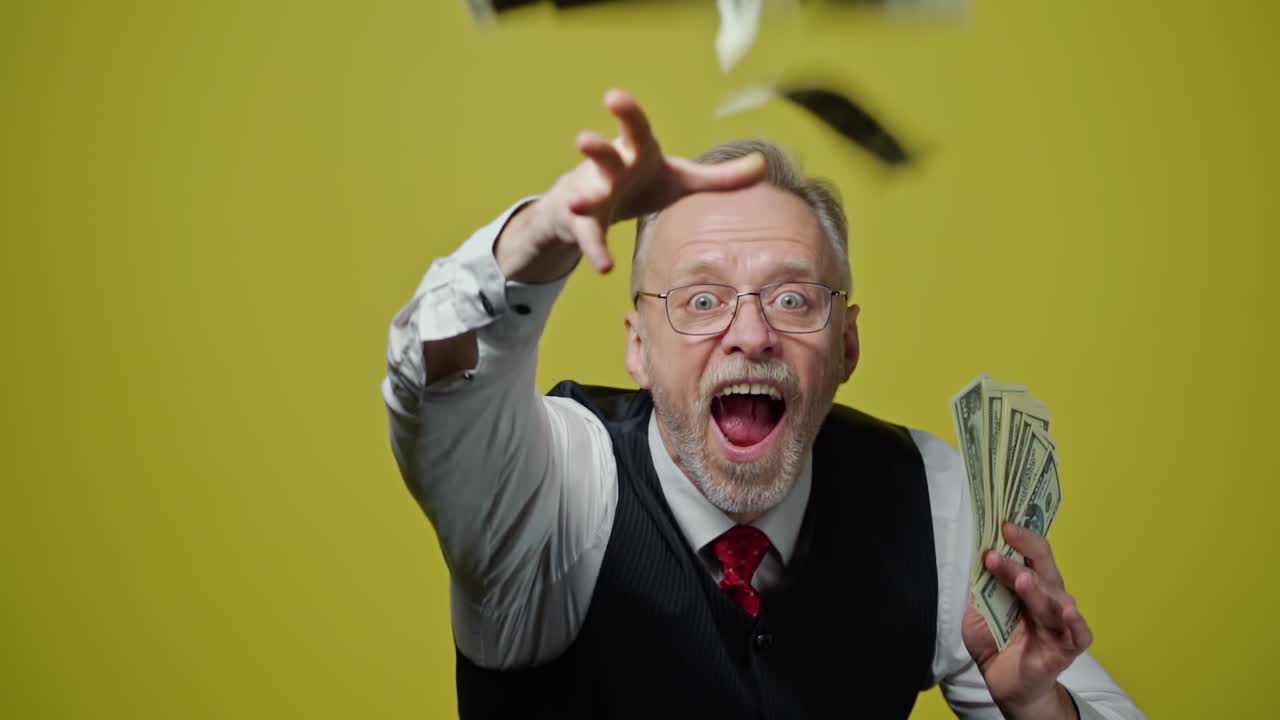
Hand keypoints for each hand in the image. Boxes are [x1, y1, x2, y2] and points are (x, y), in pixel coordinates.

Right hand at [494, 88, 766, 282]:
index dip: (626, 113)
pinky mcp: (585, 223)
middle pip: (603, 157)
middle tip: (583, 140)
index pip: (634, 129)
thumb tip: (764, 165)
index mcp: (636, 152)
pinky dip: (597, 251)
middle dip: (594, 148)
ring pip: (587, 196)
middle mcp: (610, 169)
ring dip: (583, 200)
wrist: (592, 203)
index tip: (613, 97)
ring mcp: (593, 195)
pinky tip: (606, 267)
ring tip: (577, 203)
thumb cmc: (642, 182)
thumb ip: (721, 177)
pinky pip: (591, 237)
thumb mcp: (681, 179)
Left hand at [963, 522, 1094, 719]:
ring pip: (1053, 598)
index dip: (1020, 537)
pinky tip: (1068, 612)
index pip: (1031, 554)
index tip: (1002, 523)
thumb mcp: (977, 611)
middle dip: (1024, 551)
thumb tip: (973, 556)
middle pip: (1042, 569)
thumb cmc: (994, 642)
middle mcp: (1049, 598)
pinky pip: (1079, 634)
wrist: (1004, 684)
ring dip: (1036, 588)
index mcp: (1031, 584)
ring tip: (1021, 579)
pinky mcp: (1066, 649)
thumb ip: (979, 588)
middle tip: (1004, 537)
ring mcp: (1059, 623)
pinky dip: (1076, 622)